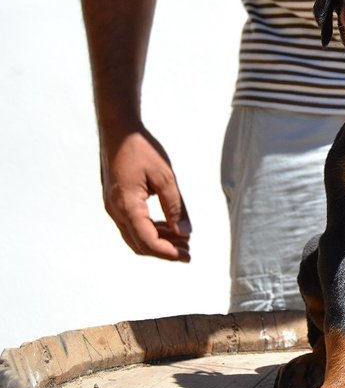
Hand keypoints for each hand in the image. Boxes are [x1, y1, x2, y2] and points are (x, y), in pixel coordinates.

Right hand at [99, 127, 190, 261]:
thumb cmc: (141, 149)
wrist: (118, 131)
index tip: (185, 256)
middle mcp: (116, 211)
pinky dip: (150, 230)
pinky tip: (169, 227)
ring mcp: (113, 207)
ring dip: (158, 241)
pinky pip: (132, 225)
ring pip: (135, 236)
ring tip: (183, 241)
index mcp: (127, 205)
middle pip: (140, 243)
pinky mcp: (116, 202)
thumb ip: (175, 206)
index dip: (167, 252)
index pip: (147, 240)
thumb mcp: (165, 177)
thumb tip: (185, 232)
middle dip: (164, 251)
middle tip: (188, 253)